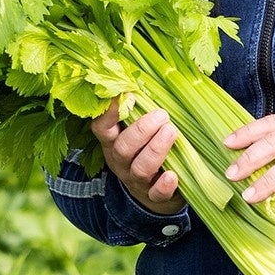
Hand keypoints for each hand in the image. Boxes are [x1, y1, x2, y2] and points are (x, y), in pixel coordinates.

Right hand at [91, 100, 184, 215]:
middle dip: (142, 130)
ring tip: (172, 131)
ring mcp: (136, 181)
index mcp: (114, 142)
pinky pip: (156, 194)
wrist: (154, 193)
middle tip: (162, 115)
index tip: (129, 95)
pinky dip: (164, 185)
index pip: (102, 128)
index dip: (110, 112)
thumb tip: (149, 78)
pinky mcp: (153, 197)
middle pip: (123, 148)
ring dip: (156, 149)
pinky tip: (172, 175)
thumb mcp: (138, 131)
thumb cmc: (147, 149)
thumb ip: (141, 110)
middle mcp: (121, 162)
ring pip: (140, 168)